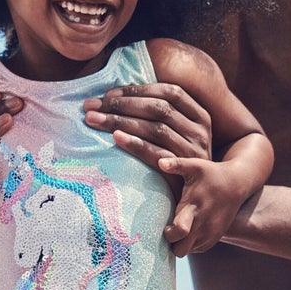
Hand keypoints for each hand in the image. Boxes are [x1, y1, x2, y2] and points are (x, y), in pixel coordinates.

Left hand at [84, 82, 211, 167]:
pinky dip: (136, 144)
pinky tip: (116, 138)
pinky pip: (157, 153)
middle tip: (91, 106)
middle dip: (121, 105)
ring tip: (94, 121)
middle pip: (159, 109)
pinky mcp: (184, 172)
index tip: (108, 94)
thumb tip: (118, 95)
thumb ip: (159, 115)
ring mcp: (194, 152)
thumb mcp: (178, 135)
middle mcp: (200, 131)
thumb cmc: (178, 162)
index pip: (169, 93)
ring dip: (121, 122)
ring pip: (156, 129)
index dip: (138, 90)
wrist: (195, 199)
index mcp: (200, 116)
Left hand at [158, 156, 248, 255]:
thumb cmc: (211, 173)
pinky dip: (190, 245)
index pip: (179, 231)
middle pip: (181, 249)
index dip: (168, 233)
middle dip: (171, 244)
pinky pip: (197, 249)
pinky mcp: (216, 236)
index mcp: (194, 207)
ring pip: (188, 251)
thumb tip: (160, 161)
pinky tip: (189, 231)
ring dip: (180, 244)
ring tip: (178, 230)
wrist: (237, 183)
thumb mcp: (195, 165)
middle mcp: (202, 224)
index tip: (165, 226)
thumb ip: (177, 165)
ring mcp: (210, 232)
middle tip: (169, 231)